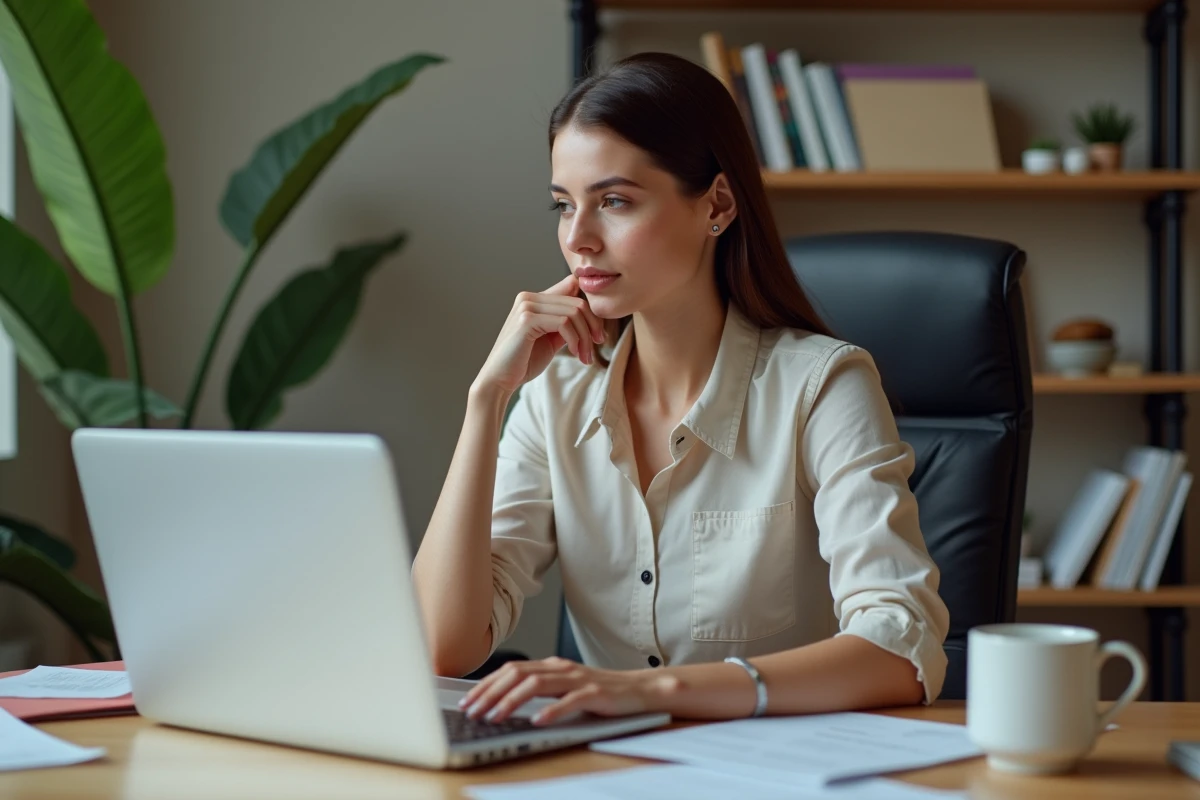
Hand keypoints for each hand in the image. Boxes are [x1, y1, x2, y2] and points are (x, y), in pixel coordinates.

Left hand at [457, 656, 677, 725]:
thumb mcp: (565, 689)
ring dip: (511, 701)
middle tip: (472, 711)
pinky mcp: (596, 693)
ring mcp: (579, 679)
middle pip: (517, 674)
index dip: (486, 684)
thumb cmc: (601, 692)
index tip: (467, 700)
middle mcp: (562, 668)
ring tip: (494, 716)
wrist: (641, 690)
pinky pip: (570, 701)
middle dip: (490, 693)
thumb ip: (540, 691)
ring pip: (537, 685)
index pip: (511, 670)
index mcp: (552, 666)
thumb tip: (503, 702)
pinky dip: (551, 711)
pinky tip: (537, 721)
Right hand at [473, 274, 605, 395]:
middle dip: (592, 326)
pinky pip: (564, 323)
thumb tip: (588, 312)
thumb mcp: (551, 338)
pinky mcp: (527, 319)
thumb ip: (566, 323)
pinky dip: (575, 339)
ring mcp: (526, 306)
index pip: (573, 288)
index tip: (597, 333)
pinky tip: (575, 353)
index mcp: (534, 299)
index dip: (591, 310)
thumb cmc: (524, 361)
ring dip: (585, 337)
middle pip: (577, 302)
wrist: (500, 380)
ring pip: (573, 313)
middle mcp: (529, 297)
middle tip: (597, 346)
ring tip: (585, 356)